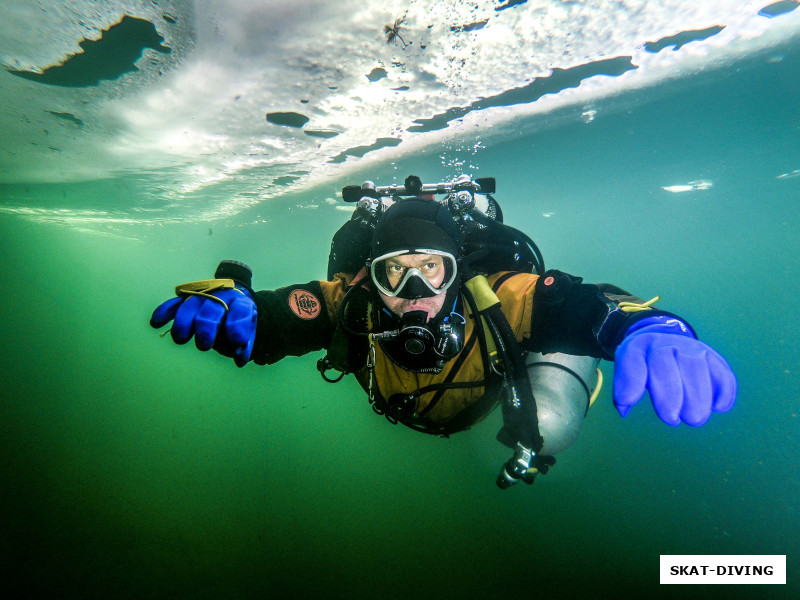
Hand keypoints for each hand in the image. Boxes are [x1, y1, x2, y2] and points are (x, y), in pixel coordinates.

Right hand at [151, 285, 256, 366]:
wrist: (232, 303)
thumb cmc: (239, 324)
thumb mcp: (248, 334)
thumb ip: (244, 346)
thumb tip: (238, 359)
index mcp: (241, 303)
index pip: (240, 310)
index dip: (238, 326)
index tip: (236, 342)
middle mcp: (222, 296)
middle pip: (212, 308)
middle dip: (206, 326)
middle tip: (204, 345)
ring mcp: (204, 296)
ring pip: (191, 304)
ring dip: (183, 320)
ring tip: (179, 339)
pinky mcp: (188, 299)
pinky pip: (175, 302)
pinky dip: (165, 311)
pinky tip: (156, 322)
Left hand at [613, 317, 735, 425]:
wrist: (666, 341)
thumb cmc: (644, 364)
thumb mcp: (628, 370)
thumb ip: (624, 388)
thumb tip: (624, 407)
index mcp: (638, 348)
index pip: (632, 360)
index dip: (630, 380)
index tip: (628, 401)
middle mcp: (666, 343)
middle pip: (666, 362)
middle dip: (669, 393)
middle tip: (671, 419)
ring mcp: (692, 348)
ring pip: (696, 367)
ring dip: (698, 396)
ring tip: (694, 419)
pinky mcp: (714, 358)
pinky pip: (723, 372)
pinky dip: (724, 391)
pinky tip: (718, 407)